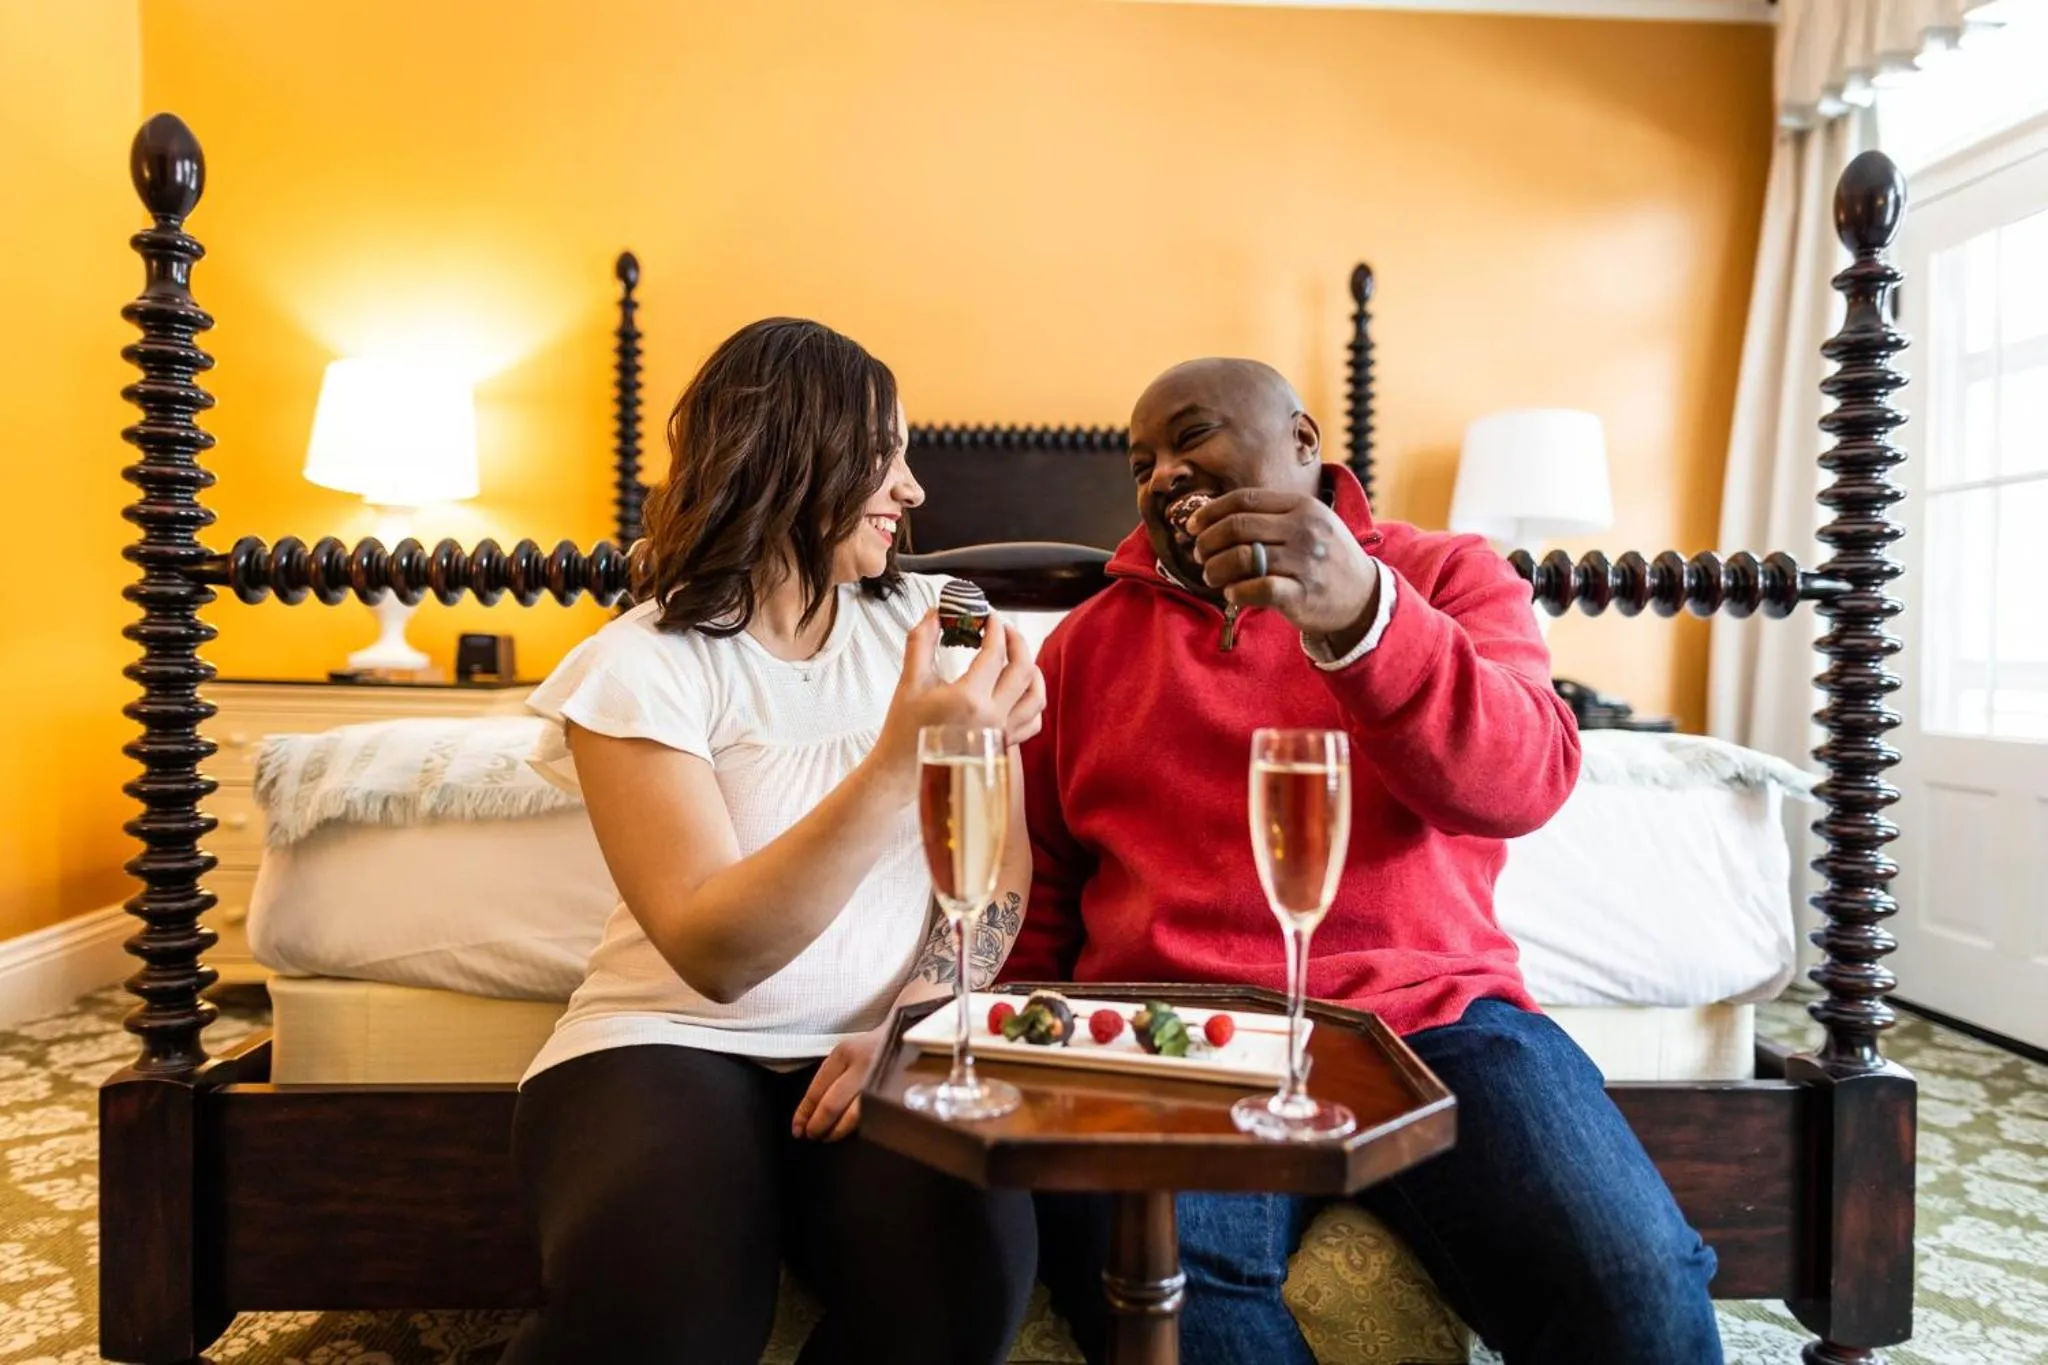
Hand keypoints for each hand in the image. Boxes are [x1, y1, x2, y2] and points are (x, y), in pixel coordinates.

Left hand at [791, 1024, 888, 1140]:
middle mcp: (862, 1065)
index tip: (798, 1128)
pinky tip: (850, 1131)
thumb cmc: (870, 1049)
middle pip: (833, 1105)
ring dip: (837, 1132)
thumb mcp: (846, 1054)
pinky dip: (858, 1127)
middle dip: (818, 1126)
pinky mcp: (896, 1091)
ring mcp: (881, 1079)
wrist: (907, 1034)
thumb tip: (809, 1113)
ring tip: (828, 1137)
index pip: (818, 1089)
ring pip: (854, 1116)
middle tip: (811, 1136)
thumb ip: (830, 1079)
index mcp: (844, 1053)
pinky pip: (873, 1116)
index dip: (805, 1113)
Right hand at [870, 612, 1042, 797]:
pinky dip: (1033, 702)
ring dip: (1032, 670)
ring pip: (1036, 696)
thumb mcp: (910, 681)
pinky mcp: (1003, 745)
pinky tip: (1021, 690)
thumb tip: (934, 613)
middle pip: (1023, 669)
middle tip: (1004, 629)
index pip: (995, 653)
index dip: (994, 629)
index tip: (988, 616)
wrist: (902, 769)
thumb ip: (922, 642)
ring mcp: (1002, 733)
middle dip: (1017, 641)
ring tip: (1019, 656)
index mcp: (969, 698)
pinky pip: (1032, 722)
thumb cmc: (904, 729)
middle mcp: (992, 716)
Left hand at [1188, 489, 1381, 652]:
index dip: (1211, 511)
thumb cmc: (1324, 557)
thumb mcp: (1309, 522)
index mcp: (1302, 506)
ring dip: (1215, 568)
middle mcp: (1304, 530)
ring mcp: (1305, 562)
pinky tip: (1232, 593)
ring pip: (1241, 557)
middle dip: (1208, 541)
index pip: (1244, 499)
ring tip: (1212, 575)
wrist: (1364, 596)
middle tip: (1199, 554)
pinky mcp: (1302, 594)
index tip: (1193, 526)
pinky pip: (1257, 588)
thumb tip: (1213, 516)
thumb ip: (1271, 515)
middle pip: (1237, 527)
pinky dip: (1236, 591)